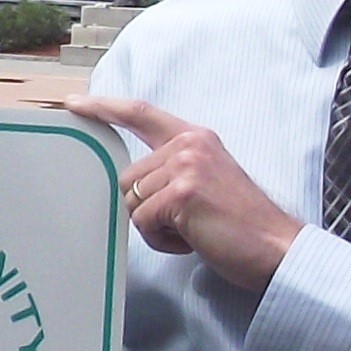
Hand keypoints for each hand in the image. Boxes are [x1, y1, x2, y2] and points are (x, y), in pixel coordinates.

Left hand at [69, 95, 301, 296]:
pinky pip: (144, 223)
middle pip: (128, 178)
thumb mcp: (207, 181)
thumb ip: (174, 171)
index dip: (105, 108)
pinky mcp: (181, 194)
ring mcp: (185, 166)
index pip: (141, 114)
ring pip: (132, 202)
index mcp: (196, 138)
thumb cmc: (241, 225)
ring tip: (194, 230)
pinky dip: (162, 241)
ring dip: (157, 227)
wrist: (275, 247)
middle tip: (187, 222)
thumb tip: (133, 185)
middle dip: (148, 209)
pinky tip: (193, 240)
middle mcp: (189, 145)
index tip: (75, 103)